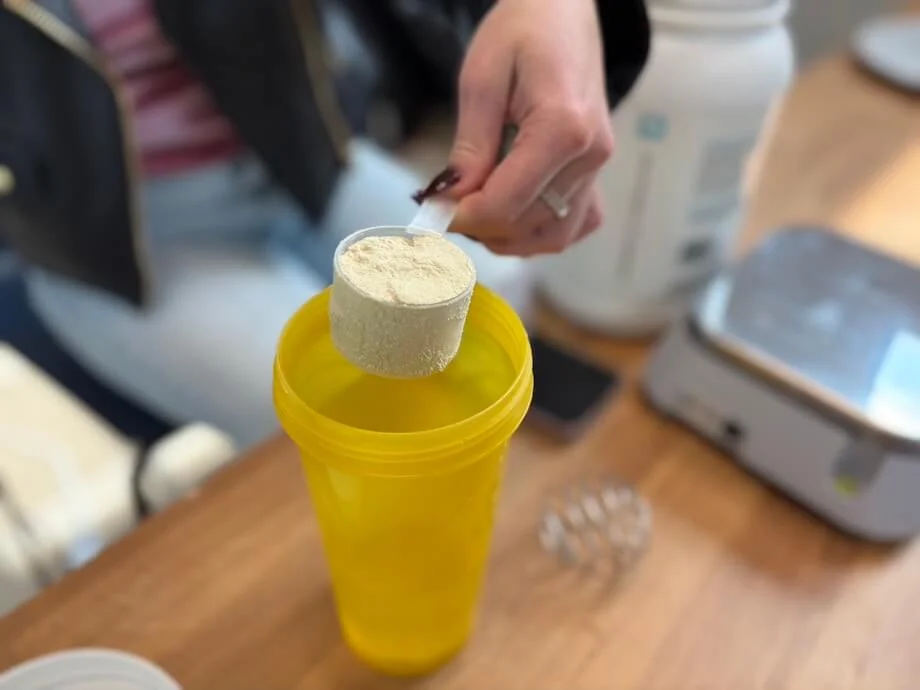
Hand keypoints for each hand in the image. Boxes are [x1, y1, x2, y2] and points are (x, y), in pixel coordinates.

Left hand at [447, 0, 613, 255]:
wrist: (564, 12)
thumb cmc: (522, 32)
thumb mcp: (482, 80)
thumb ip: (470, 146)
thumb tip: (451, 200)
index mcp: (563, 128)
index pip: (506, 204)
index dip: (463, 217)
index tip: (432, 210)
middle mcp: (590, 156)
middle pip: (526, 226)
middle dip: (480, 226)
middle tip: (446, 206)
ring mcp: (599, 169)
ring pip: (551, 237)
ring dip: (507, 236)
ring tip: (475, 209)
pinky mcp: (598, 174)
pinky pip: (573, 226)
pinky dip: (540, 232)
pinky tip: (513, 211)